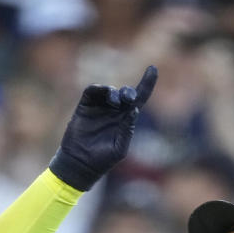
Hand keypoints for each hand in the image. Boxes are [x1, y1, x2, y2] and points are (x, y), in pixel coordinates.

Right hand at [49, 66, 157, 191]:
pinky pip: (93, 91)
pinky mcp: (85, 105)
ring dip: (114, 93)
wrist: (80, 163)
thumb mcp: (119, 148)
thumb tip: (135, 110)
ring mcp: (100, 107)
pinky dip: (99, 89)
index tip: (153, 69)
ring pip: (110, 90)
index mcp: (126, 120)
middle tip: (129, 98)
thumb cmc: (103, 160)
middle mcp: (114, 111)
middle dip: (129, 92)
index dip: (147, 84)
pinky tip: (104, 96)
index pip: (140, 99)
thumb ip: (127, 130)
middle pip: (126, 93)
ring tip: (114, 101)